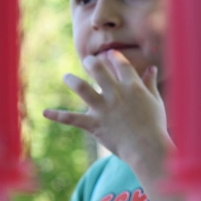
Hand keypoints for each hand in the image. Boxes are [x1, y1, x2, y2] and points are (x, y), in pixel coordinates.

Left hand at [42, 50, 171, 177]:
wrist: (147, 147)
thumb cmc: (154, 124)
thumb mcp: (155, 101)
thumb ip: (150, 83)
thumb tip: (152, 69)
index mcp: (132, 86)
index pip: (120, 64)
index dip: (113, 56)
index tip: (108, 53)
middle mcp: (115, 94)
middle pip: (98, 70)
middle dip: (91, 62)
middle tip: (87, 59)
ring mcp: (103, 108)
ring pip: (82, 88)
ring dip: (71, 80)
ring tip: (66, 77)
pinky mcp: (93, 124)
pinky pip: (71, 119)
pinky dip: (57, 116)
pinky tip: (45, 112)